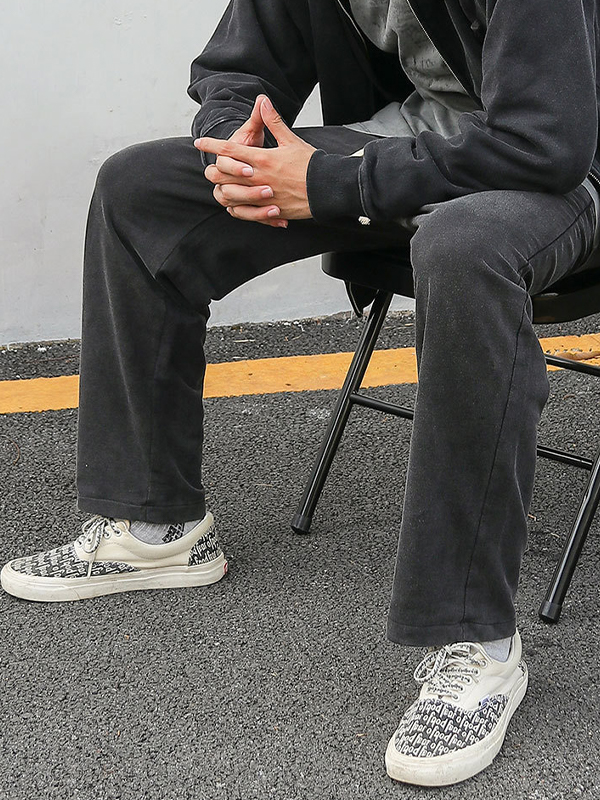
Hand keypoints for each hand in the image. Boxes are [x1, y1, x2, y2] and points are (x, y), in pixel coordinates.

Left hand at [195, 96, 315, 226]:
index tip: (200, 142)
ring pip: (231, 196)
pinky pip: (246, 213)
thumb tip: (263, 101)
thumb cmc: (311, 164)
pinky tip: (235, 205)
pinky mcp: (270, 211)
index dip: (212, 145)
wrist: (327, 188)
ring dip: (223, 190)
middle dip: (214, 170)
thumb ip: (273, 122)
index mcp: (263, 159)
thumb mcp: (291, 140)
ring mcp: (263, 196)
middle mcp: (259, 178)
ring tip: (221, 186)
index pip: (229, 150)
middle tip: (211, 166)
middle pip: (224, 175)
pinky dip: (238, 209)